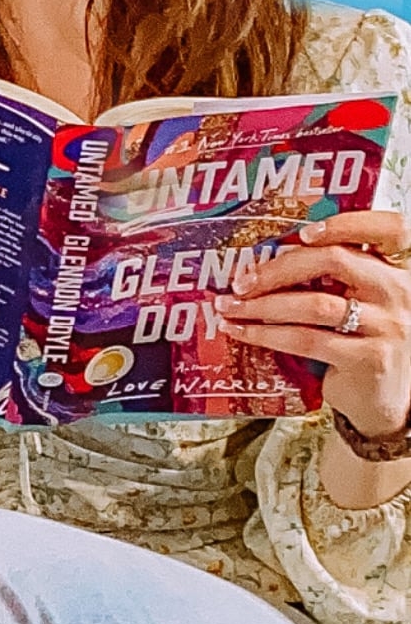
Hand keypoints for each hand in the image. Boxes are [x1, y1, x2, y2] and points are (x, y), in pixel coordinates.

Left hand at [222, 209, 410, 461]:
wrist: (391, 400)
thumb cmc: (367, 343)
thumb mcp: (368, 304)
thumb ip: (343, 279)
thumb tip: (272, 257)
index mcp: (401, 270)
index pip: (391, 229)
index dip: (348, 223)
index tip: (304, 231)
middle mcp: (401, 293)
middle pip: (337, 261)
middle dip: (279, 267)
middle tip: (241, 280)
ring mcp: (388, 327)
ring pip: (314, 304)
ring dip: (262, 304)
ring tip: (230, 307)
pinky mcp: (369, 359)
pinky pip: (306, 340)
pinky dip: (266, 334)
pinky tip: (242, 332)